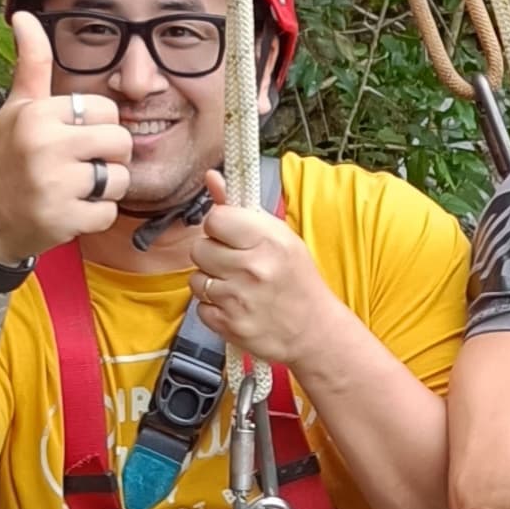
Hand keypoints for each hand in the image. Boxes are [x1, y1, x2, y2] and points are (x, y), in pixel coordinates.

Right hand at [0, 8, 125, 263]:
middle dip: (107, 157)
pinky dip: (94, 216)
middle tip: (78, 167)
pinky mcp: (64, 219)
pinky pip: (108, 212)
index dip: (97, 126)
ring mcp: (54, 184)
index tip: (72, 139)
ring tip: (73, 188)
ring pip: (119, 178)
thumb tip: (24, 16)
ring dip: (103, 188)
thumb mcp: (16, 109)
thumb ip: (32, 64)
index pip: (106, 109)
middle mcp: (45, 145)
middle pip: (120, 141)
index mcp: (37, 114)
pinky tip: (68, 211)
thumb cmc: (7, 159)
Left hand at [166, 195, 333, 370]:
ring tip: (237, 286)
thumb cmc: (297, 280)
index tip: (232, 235)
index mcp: (268, 240)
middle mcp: (252, 268)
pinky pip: (200, 307)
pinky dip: (213, 307)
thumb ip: (241, 209)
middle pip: (199, 249)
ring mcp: (238, 299)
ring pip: (196, 279)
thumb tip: (211, 177)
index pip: (215, 219)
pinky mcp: (228, 325)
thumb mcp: (280, 237)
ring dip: (211, 282)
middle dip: (213, 255)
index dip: (220, 226)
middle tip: (236, 263)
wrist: (313, 331)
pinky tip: (235, 305)